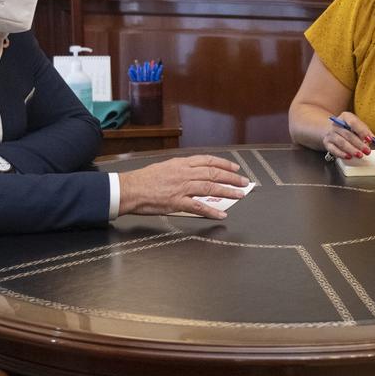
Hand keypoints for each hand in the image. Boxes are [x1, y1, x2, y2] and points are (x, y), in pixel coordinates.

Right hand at [118, 155, 249, 218]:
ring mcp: (181, 188)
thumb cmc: (144, 179)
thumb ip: (181, 169)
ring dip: (228, 192)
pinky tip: (221, 215)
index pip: (208, 160)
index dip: (224, 163)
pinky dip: (211, 211)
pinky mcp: (177, 202)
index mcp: (181, 164)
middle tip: (244, 182)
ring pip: (210, 187)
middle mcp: (184, 173)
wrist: (129, 189)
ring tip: (240, 195)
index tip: (235, 168)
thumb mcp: (165, 167)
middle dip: (232, 178)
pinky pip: (198, 207)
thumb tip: (194, 171)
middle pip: (213, 173)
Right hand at [323, 111, 374, 160]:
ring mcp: (330, 133)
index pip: (353, 123)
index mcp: (345, 117)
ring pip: (341, 142)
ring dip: (351, 150)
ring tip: (360, 155)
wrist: (333, 130)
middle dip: (359, 144)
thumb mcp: (359, 127)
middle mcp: (336, 124)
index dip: (362, 131)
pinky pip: (333, 149)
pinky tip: (349, 157)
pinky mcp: (327, 143)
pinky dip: (341, 154)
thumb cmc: (349, 129)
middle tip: (367, 151)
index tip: (370, 139)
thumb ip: (367, 133)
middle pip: (348, 134)